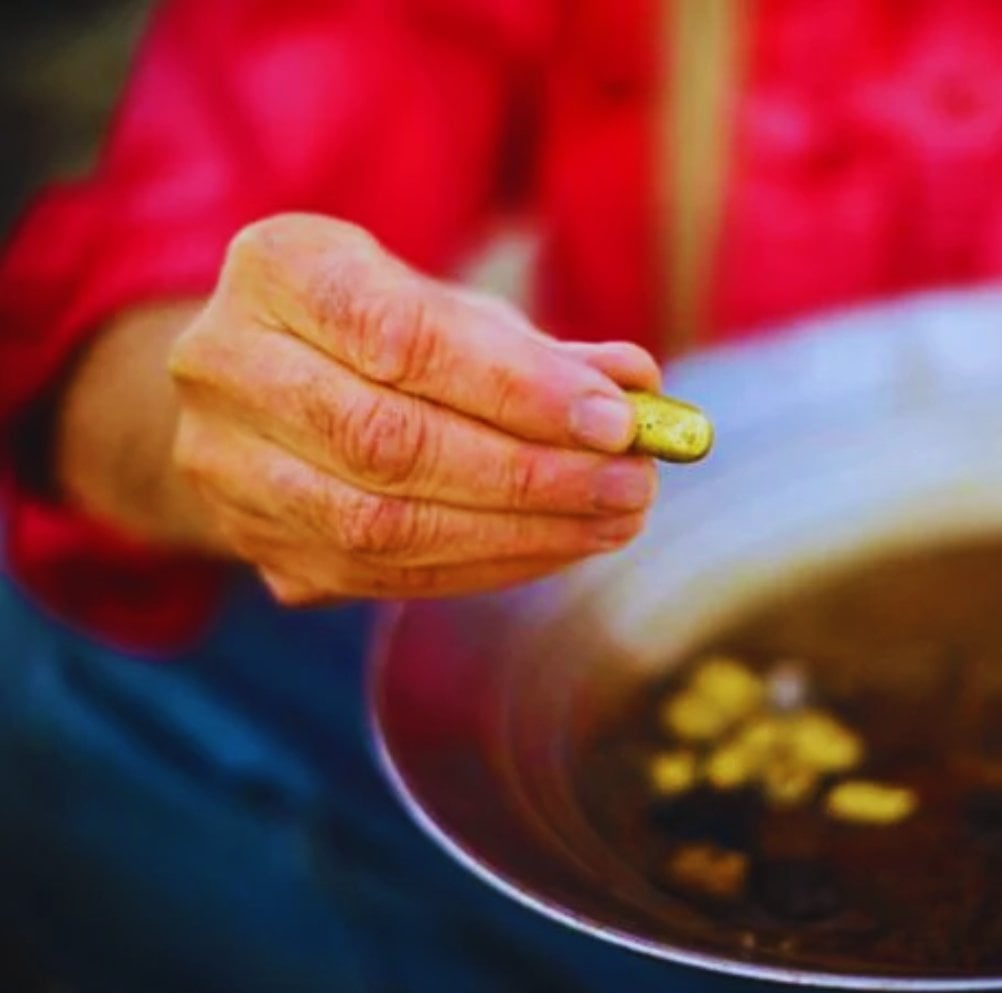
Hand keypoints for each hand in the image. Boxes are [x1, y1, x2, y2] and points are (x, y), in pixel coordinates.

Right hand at [166, 213, 660, 603]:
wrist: (265, 387)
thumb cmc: (384, 331)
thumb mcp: (457, 311)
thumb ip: (544, 348)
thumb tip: (639, 385)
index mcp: (278, 269)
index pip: (400, 336)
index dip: (516, 386)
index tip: (616, 419)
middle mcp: (224, 363)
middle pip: (386, 440)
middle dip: (530, 473)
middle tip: (632, 483)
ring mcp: (224, 464)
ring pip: (377, 524)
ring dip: (517, 532)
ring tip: (612, 520)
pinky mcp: (251, 543)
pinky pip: (379, 576)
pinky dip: (485, 566)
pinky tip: (557, 546)